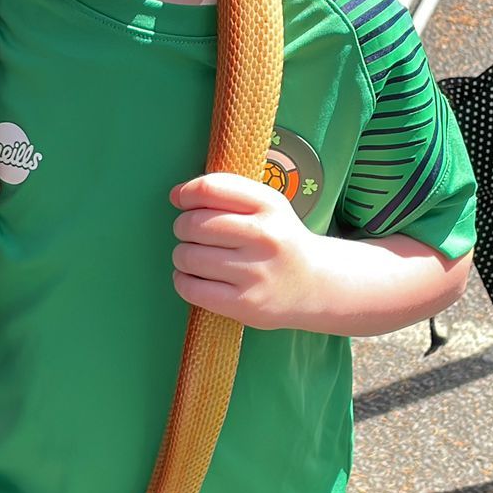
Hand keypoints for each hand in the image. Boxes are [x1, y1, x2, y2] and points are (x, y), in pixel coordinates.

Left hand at [170, 173, 323, 329]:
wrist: (315, 285)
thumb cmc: (280, 240)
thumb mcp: (267, 204)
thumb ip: (226, 191)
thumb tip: (176, 195)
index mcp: (268, 205)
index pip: (210, 189)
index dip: (186, 194)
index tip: (182, 201)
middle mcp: (264, 237)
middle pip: (193, 224)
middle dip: (182, 227)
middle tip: (191, 234)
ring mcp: (255, 273)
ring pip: (188, 257)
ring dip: (182, 256)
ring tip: (197, 258)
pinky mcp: (245, 304)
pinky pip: (191, 289)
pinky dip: (183, 281)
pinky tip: (195, 278)